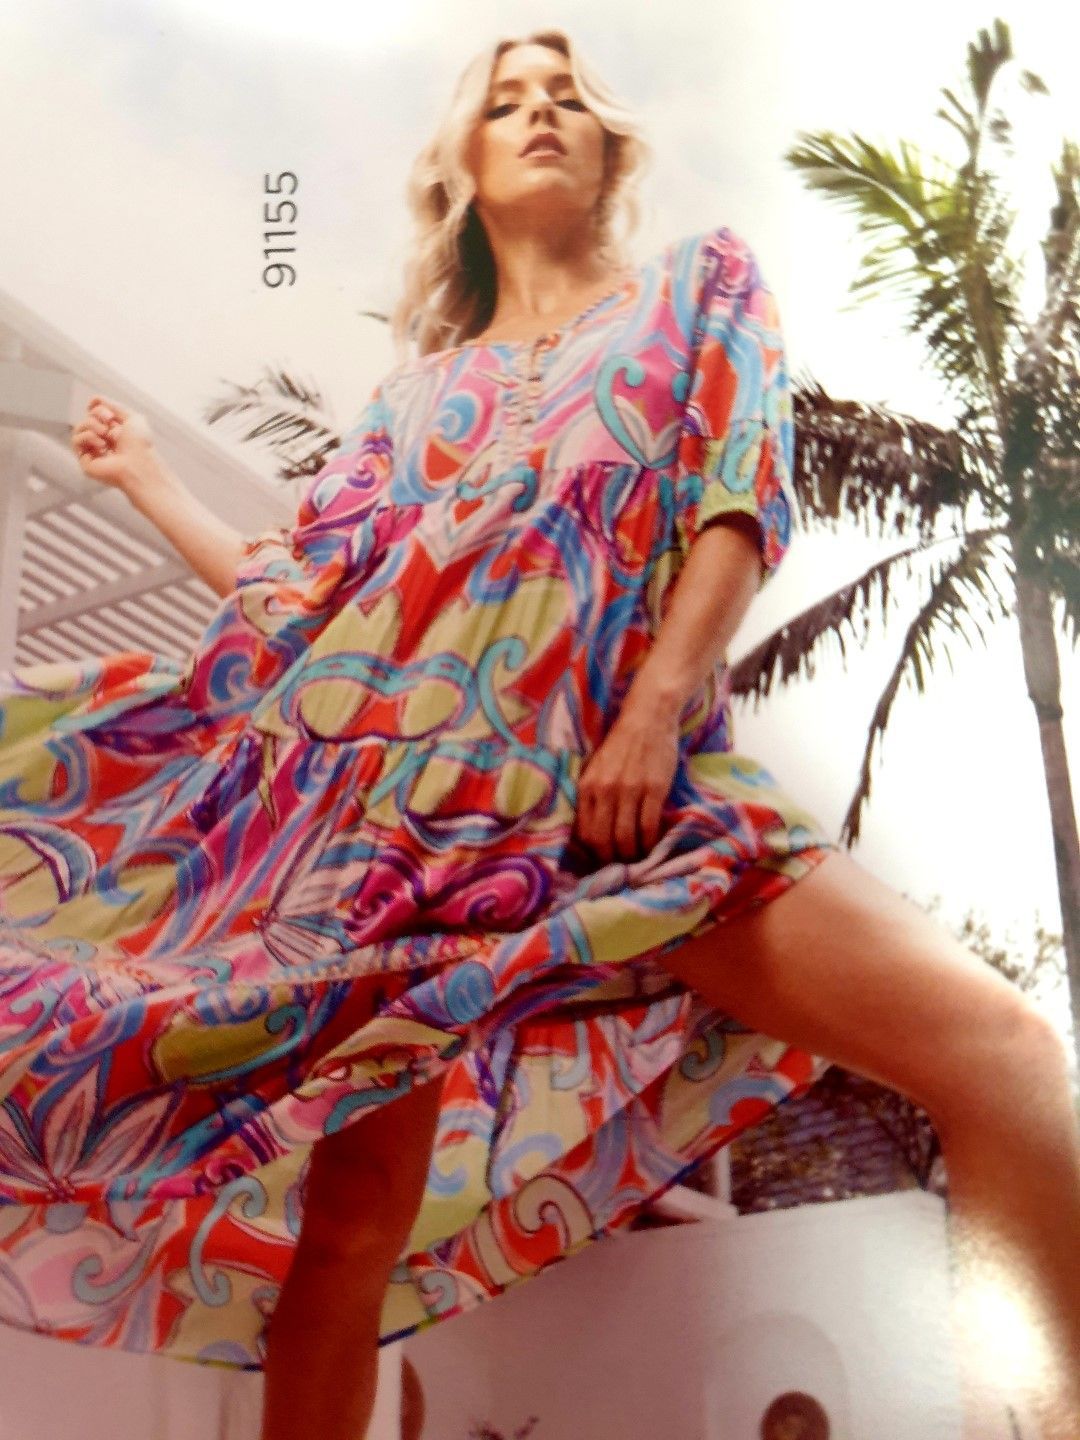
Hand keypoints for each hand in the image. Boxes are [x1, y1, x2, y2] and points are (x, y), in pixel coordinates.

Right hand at [70, 394, 156, 490]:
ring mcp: (93, 451)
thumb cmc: (140, 444)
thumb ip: (114, 406)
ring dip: (91, 425)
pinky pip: (76, 440)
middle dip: (96, 415)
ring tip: (105, 434)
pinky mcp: (85, 461)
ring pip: (79, 428)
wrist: (139, 463)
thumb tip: (94, 399)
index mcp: (113, 431)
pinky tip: (101, 445)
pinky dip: (88, 437)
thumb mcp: (132, 417)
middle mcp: (102, 440)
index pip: (95, 412)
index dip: (100, 409)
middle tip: (109, 423)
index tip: (111, 415)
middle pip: (87, 418)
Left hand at [572, 706, 679, 864]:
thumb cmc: (620, 743)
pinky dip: (650, 842)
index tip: (601, 858)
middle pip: (603, 840)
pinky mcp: (654, 789)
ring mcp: (631, 790)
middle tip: (619, 864)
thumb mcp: (595, 767)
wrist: (647, 717)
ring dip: (632, 854)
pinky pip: (649, 826)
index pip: (584, 832)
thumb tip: (588, 830)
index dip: (593, 852)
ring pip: (627, 838)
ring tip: (637, 857)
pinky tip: (652, 845)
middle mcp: (606, 790)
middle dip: (611, 859)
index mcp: (587, 785)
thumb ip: (590, 795)